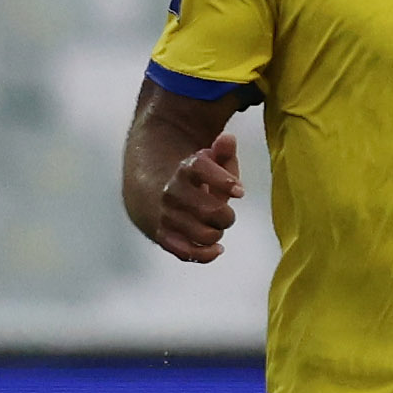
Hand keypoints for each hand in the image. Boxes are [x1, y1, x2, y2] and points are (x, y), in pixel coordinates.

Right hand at [147, 133, 242, 262]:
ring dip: (216, 234)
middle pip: (211, 212)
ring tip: (215, 229)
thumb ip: (223, 152)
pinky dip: (205, 254)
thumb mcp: (208, 162)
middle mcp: (172, 192)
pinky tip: (216, 248)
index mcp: (185, 169)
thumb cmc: (193, 180)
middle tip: (225, 215)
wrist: (152, 195)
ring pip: (203, 235)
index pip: (202, 170)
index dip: (224, 181)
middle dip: (226, 217)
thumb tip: (228, 139)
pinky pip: (187, 252)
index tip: (240, 191)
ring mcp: (166, 216)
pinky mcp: (162, 236)